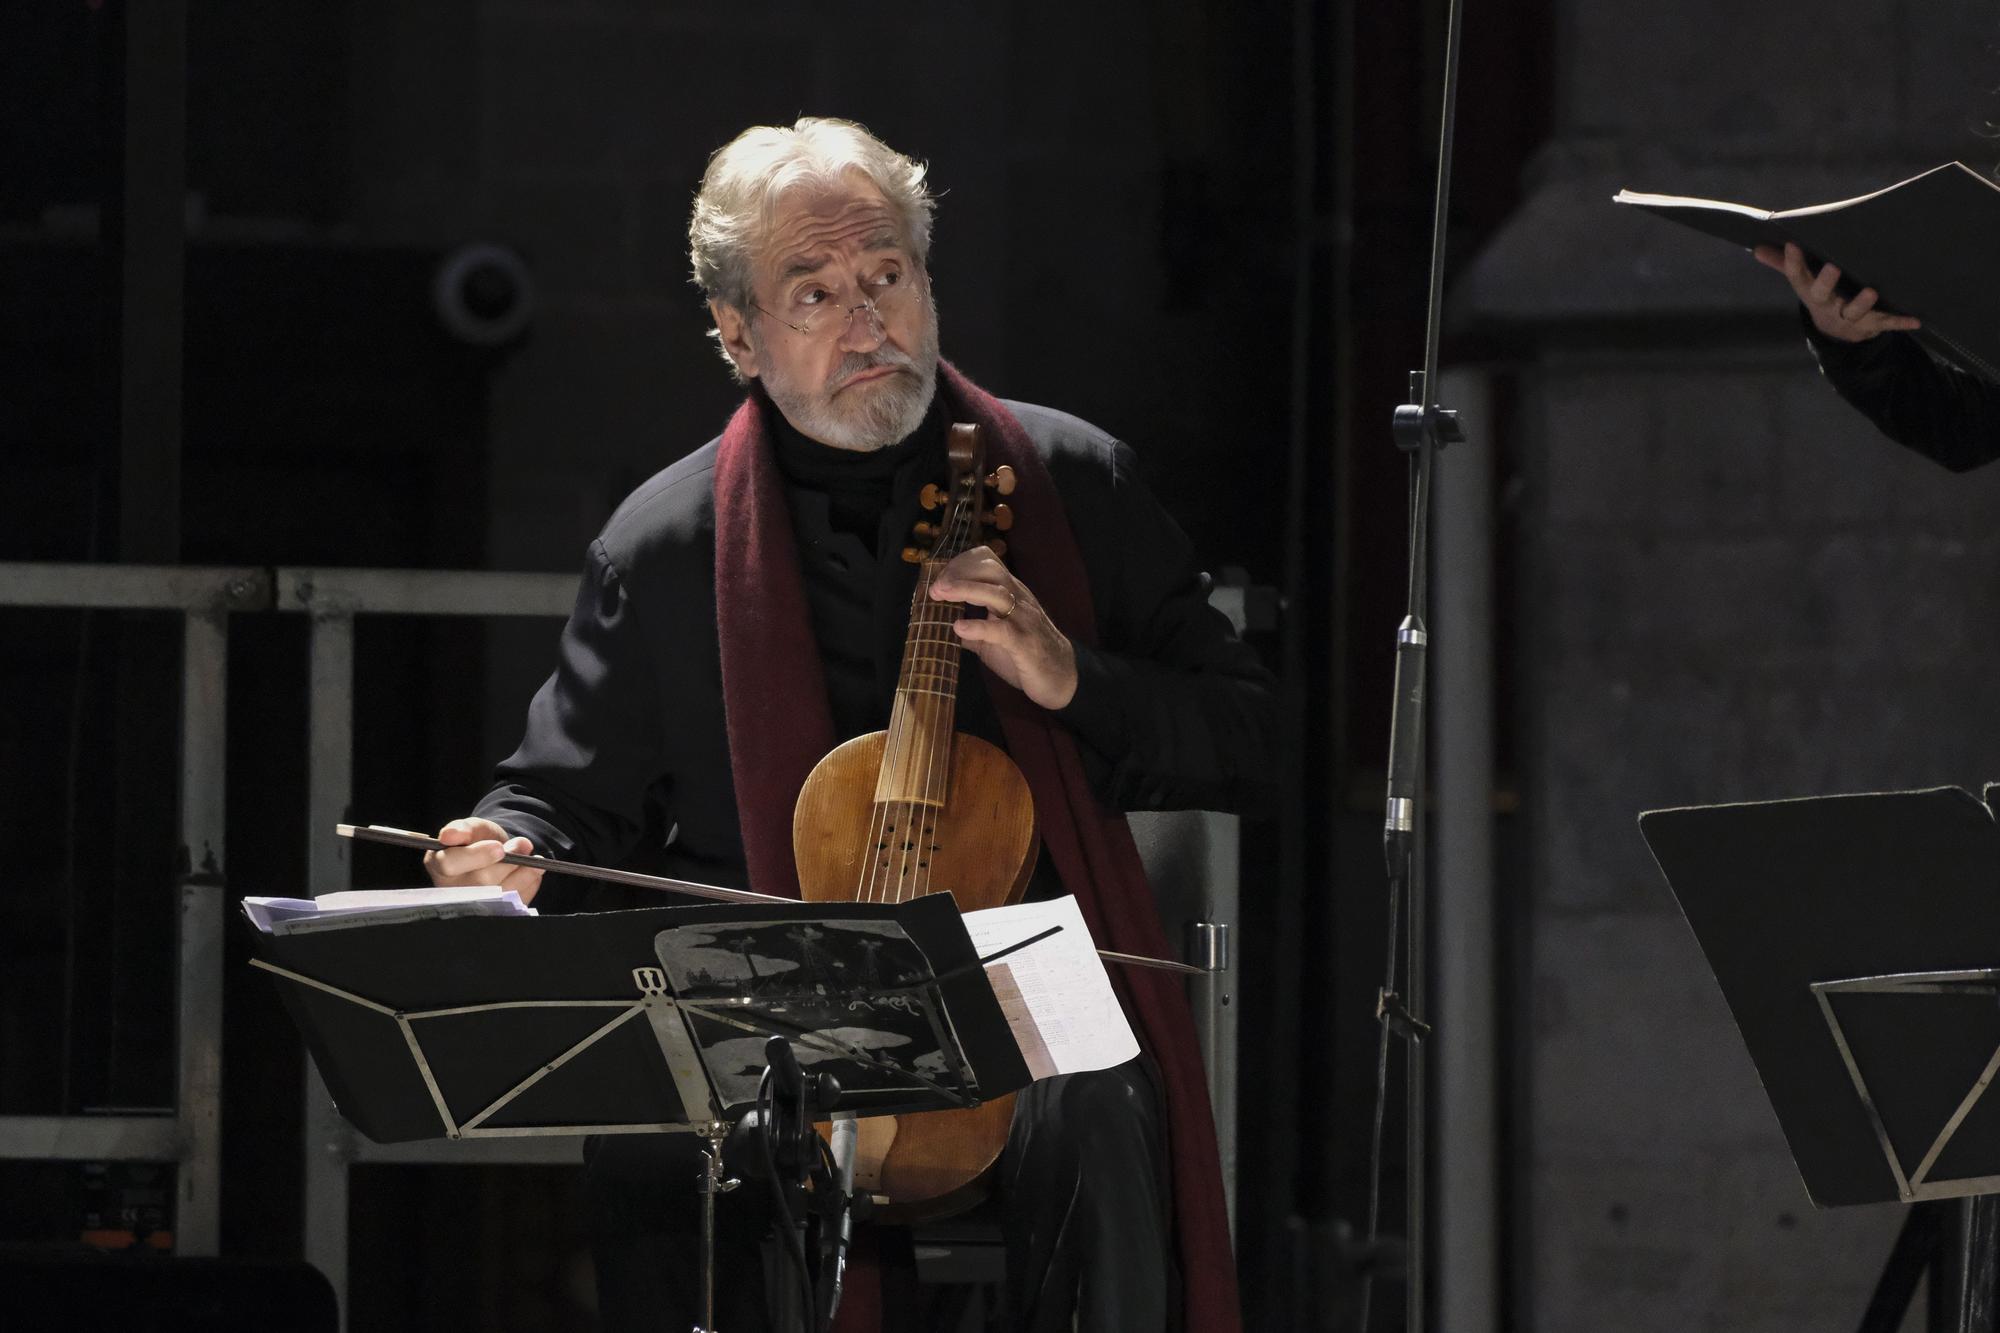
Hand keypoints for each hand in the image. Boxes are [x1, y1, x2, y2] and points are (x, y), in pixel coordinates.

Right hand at [423, 817, 545, 904]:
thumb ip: (463, 828)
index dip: (476, 856)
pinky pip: (517, 901)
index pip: (449, 864)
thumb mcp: (472, 828)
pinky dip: (530, 883)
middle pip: (480, 882)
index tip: (499, 847)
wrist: (497, 853)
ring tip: (533, 857)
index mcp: (438, 866)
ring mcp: (473, 906)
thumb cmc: (478, 840)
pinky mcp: (495, 913)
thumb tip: (450, 835)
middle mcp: (451, 891)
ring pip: (502, 894)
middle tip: (522, 844)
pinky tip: (532, 871)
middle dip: (507, 862)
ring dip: (523, 873)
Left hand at [928, 546, 1077, 709]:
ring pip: (997, 593)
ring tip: (941, 594)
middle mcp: (1018, 600)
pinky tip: (959, 628)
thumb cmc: (1026, 655)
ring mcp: (1023, 620)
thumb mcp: (994, 639)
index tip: (939, 580)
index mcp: (1010, 594)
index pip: (988, 562)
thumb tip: (942, 628)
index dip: (961, 565)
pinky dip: (979, 626)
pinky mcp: (1025, 643)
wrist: (1062, 677)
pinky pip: (1002, 631)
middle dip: (960, 572)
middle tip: (935, 587)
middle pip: (991, 569)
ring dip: (966, 589)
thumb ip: (973, 629)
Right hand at [1753, 241, 1919, 342]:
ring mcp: (1849, 318)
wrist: (1838, 333)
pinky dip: (1900, 323)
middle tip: (1832, 267)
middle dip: (1826, 283)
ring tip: (1871, 291)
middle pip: (1823, 296)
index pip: (1797, 277)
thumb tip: (1756, 247)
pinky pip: (1886, 324)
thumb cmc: (1823, 296)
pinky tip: (1916, 321)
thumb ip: (1784, 265)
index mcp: (1810, 293)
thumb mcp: (1803, 282)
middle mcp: (1827, 306)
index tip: (1793, 245)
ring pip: (1854, 312)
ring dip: (1862, 304)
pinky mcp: (1871, 325)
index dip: (1793, 263)